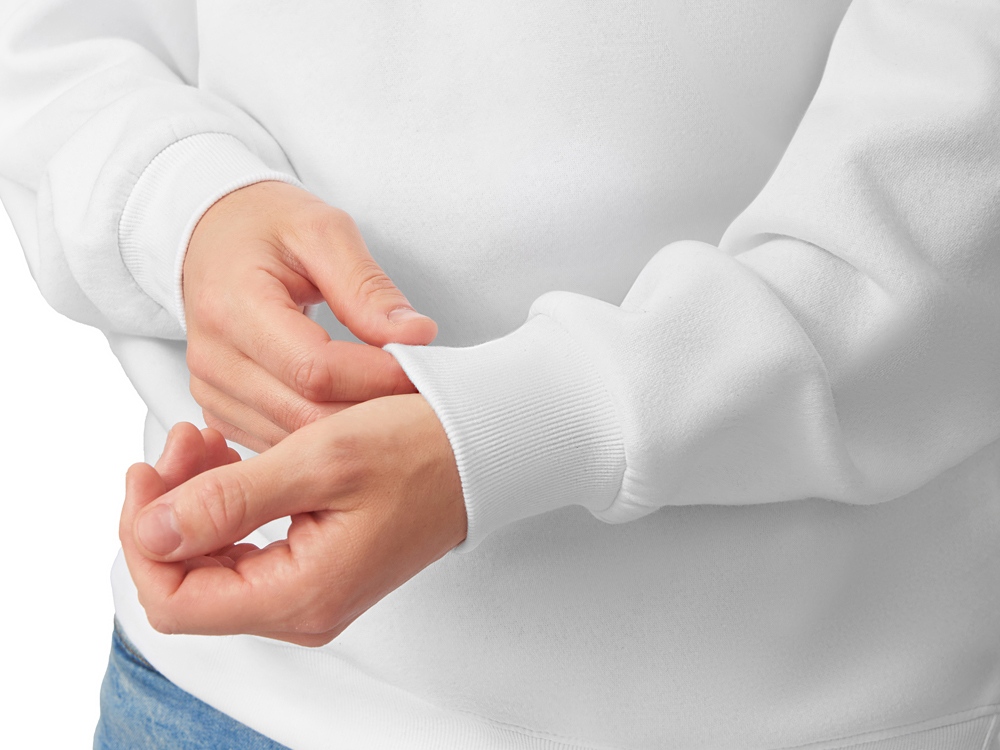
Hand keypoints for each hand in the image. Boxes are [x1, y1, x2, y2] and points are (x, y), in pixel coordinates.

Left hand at [120, 394, 466, 645]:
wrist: (479, 450)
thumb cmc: (418, 449)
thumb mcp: (318, 460)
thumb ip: (229, 500)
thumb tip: (152, 532)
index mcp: (301, 594)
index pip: (175, 599)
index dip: (143, 537)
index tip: (149, 472)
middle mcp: (302, 609)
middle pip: (188, 587)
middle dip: (167, 514)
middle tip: (183, 444)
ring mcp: (310, 593)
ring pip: (212, 568)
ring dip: (193, 506)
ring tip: (205, 443)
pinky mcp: (318, 570)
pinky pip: (244, 553)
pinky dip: (224, 509)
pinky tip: (231, 463)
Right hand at [183, 180, 437, 452]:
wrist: (213, 235)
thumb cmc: (267, 227)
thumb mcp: (323, 232)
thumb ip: (368, 288)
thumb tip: (416, 337)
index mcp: (232, 306)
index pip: (315, 369)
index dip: (377, 377)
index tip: (422, 367)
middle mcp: (213, 358)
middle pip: (306, 414)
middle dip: (372, 409)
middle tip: (421, 391)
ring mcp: (211, 390)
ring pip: (295, 438)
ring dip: (352, 429)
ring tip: (396, 402)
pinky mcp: (220, 410)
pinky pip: (280, 443)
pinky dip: (324, 436)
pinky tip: (358, 411)